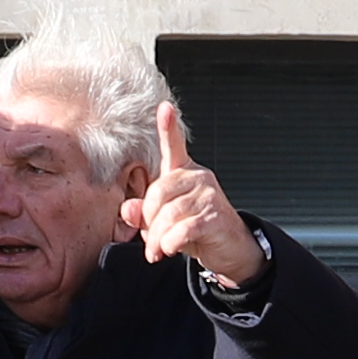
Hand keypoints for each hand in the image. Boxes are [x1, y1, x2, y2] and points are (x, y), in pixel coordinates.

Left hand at [132, 104, 261, 288]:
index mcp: (183, 173)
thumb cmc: (196, 230)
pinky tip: (171, 249)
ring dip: (158, 238)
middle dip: (148, 221)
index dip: (168, 126)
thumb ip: (143, 214)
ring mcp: (209, 194)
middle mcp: (198, 177)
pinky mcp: (216, 215)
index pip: (174, 145)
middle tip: (149, 242)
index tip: (164, 107)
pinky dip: (171, 243)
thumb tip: (127, 210)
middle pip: (158, 192)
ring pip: (169, 214)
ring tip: (158, 251)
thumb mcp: (164, 222)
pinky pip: (183, 229)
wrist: (230, 249)